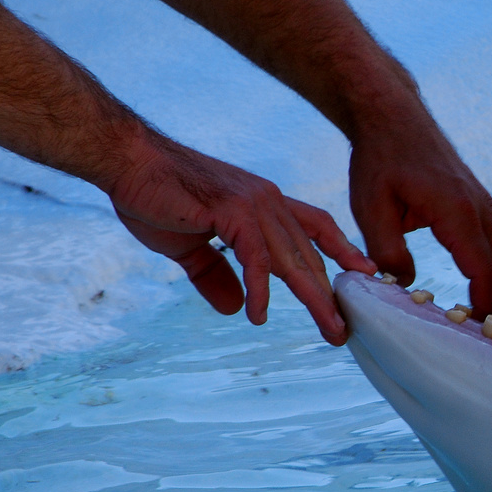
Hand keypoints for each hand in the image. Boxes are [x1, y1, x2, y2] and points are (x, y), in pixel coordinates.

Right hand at [109, 132, 377, 344]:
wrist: (125, 162)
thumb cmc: (155, 197)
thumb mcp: (190, 248)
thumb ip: (215, 277)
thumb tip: (235, 309)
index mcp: (264, 204)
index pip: (316, 228)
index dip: (342, 252)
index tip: (365, 276)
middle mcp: (268, 201)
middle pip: (310, 254)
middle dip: (330, 294)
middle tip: (344, 330)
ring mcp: (253, 204)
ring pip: (293, 259)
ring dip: (313, 298)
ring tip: (329, 329)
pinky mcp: (230, 211)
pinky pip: (255, 257)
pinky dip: (260, 287)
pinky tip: (260, 314)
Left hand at [348, 117, 491, 332]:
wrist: (393, 118)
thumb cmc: (380, 158)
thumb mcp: (370, 208)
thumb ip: (387, 253)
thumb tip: (406, 290)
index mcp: (458, 212)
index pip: (486, 269)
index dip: (486, 304)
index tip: (475, 327)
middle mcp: (484, 210)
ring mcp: (490, 208)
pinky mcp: (486, 208)